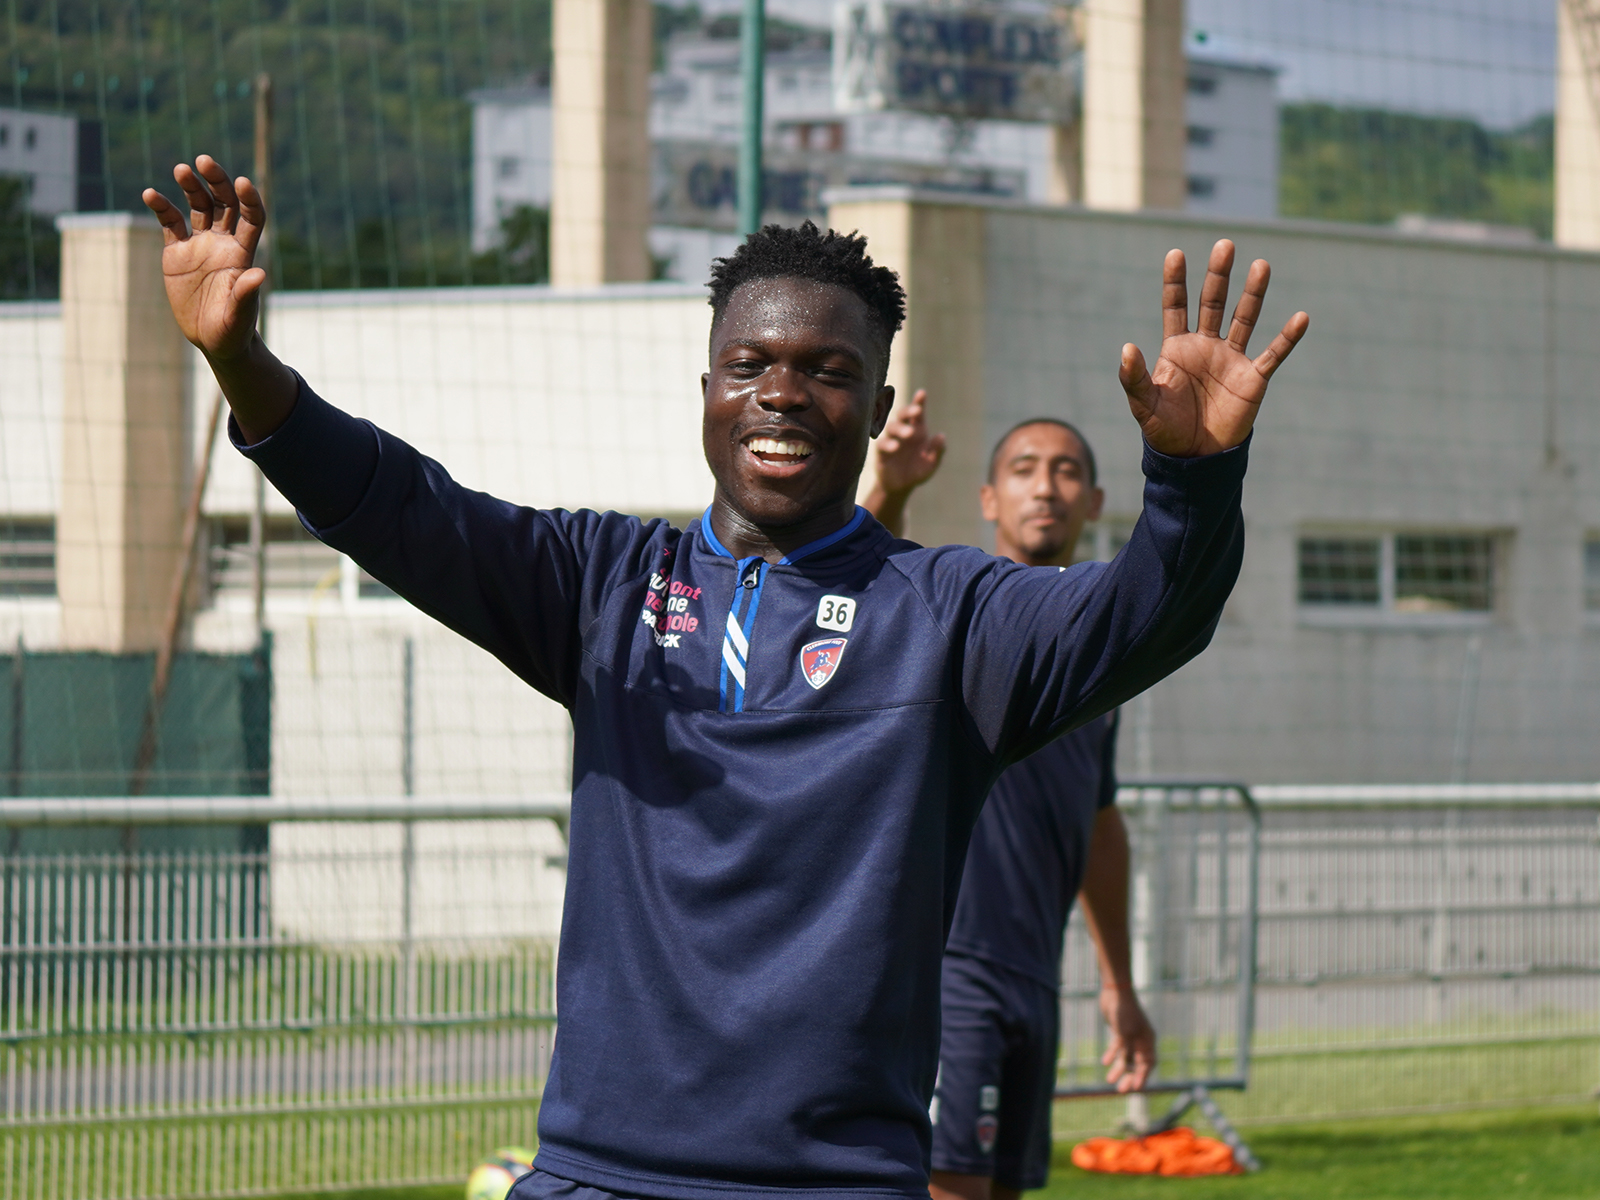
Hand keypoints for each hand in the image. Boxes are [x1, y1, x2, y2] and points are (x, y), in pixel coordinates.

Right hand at [142, 155, 267, 362]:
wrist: (213, 339)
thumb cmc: (233, 330)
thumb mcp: (239, 315)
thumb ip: (246, 294)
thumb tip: (259, 274)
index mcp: (243, 253)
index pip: (251, 217)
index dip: (249, 199)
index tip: (243, 182)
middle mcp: (224, 242)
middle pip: (224, 202)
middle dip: (217, 181)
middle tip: (204, 161)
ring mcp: (200, 244)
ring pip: (198, 205)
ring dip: (191, 185)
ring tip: (181, 169)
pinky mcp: (177, 251)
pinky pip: (170, 222)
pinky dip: (161, 207)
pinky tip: (150, 194)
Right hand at [874, 389, 946, 496]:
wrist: (901, 487)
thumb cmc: (917, 471)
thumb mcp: (931, 464)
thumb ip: (938, 451)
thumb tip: (941, 435)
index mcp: (917, 431)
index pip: (917, 414)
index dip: (919, 402)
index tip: (922, 393)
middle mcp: (903, 432)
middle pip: (902, 415)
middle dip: (909, 410)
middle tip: (917, 411)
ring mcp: (891, 440)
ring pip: (892, 427)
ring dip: (900, 428)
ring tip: (909, 434)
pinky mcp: (881, 453)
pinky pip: (882, 444)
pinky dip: (888, 444)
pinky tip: (895, 447)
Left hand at [1099, 985, 1155, 1092]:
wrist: (1115, 992)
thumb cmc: (1124, 1012)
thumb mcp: (1126, 1032)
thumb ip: (1128, 1049)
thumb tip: (1131, 1065)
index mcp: (1147, 1040)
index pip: (1148, 1063)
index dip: (1143, 1076)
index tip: (1136, 1088)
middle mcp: (1141, 1040)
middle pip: (1137, 1063)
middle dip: (1130, 1077)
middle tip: (1121, 1090)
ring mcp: (1130, 1036)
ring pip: (1126, 1057)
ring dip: (1119, 1069)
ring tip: (1109, 1080)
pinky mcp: (1119, 1031)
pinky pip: (1117, 1047)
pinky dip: (1112, 1054)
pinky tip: (1104, 1062)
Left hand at [1120, 240, 1308, 457]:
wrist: (1194, 458)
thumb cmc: (1165, 430)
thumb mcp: (1144, 405)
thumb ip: (1134, 377)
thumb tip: (1126, 347)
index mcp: (1177, 348)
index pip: (1176, 306)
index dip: (1175, 281)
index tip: (1175, 253)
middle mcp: (1206, 346)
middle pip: (1213, 302)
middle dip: (1218, 275)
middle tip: (1225, 245)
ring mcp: (1231, 359)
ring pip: (1244, 318)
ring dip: (1252, 293)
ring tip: (1260, 265)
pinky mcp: (1253, 378)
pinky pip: (1273, 354)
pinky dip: (1287, 338)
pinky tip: (1300, 317)